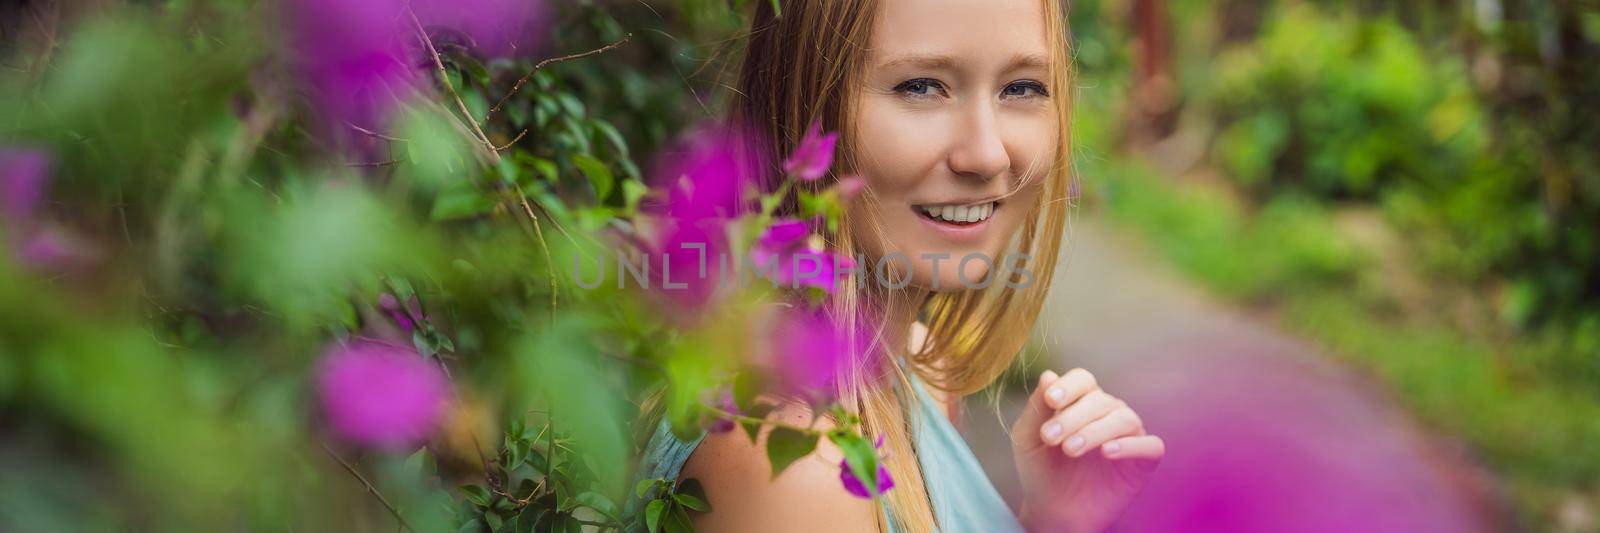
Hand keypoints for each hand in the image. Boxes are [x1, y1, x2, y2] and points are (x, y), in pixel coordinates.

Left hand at [1011, 369, 1162, 532]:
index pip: (1083, 379)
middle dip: (1073, 417)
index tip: (1051, 400)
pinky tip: (1108, 452)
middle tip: (1050, 437)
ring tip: (1070, 449)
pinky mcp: (1144, 461)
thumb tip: (1048, 375)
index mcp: (1082, 401)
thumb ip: (1038, 408)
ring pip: (1124, 419)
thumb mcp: (1029, 438)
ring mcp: (1129, 435)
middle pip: (1100, 400)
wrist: (1053, 511)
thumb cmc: (1041, 470)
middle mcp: (1109, 412)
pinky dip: (1131, 446)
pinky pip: (1150, 446)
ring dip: (1095, 431)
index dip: (1069, 386)